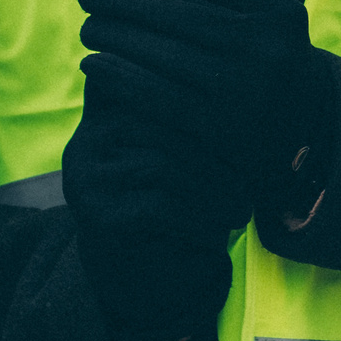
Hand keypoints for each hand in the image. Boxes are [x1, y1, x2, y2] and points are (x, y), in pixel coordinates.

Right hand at [61, 50, 247, 340]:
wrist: (145, 283)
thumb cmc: (177, 205)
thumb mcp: (183, 153)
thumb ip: (189, 110)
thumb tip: (238, 58)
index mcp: (106, 113)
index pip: (154, 86)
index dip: (202, 101)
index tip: (250, 124)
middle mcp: (88, 140)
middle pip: (159, 123)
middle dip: (214, 149)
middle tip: (253, 174)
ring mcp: (87, 179)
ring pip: (163, 165)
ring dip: (213, 187)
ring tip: (241, 207)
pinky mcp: (99, 217)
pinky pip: (159, 205)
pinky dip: (200, 216)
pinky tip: (221, 228)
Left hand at [77, 0, 327, 188]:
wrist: (303, 135)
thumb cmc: (259, 61)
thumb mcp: (255, 19)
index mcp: (279, 14)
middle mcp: (268, 52)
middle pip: (183, 15)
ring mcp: (246, 96)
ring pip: (166, 57)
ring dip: (116, 37)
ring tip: (89, 27)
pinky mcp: (221, 134)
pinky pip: (160, 100)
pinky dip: (121, 79)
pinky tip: (94, 65)